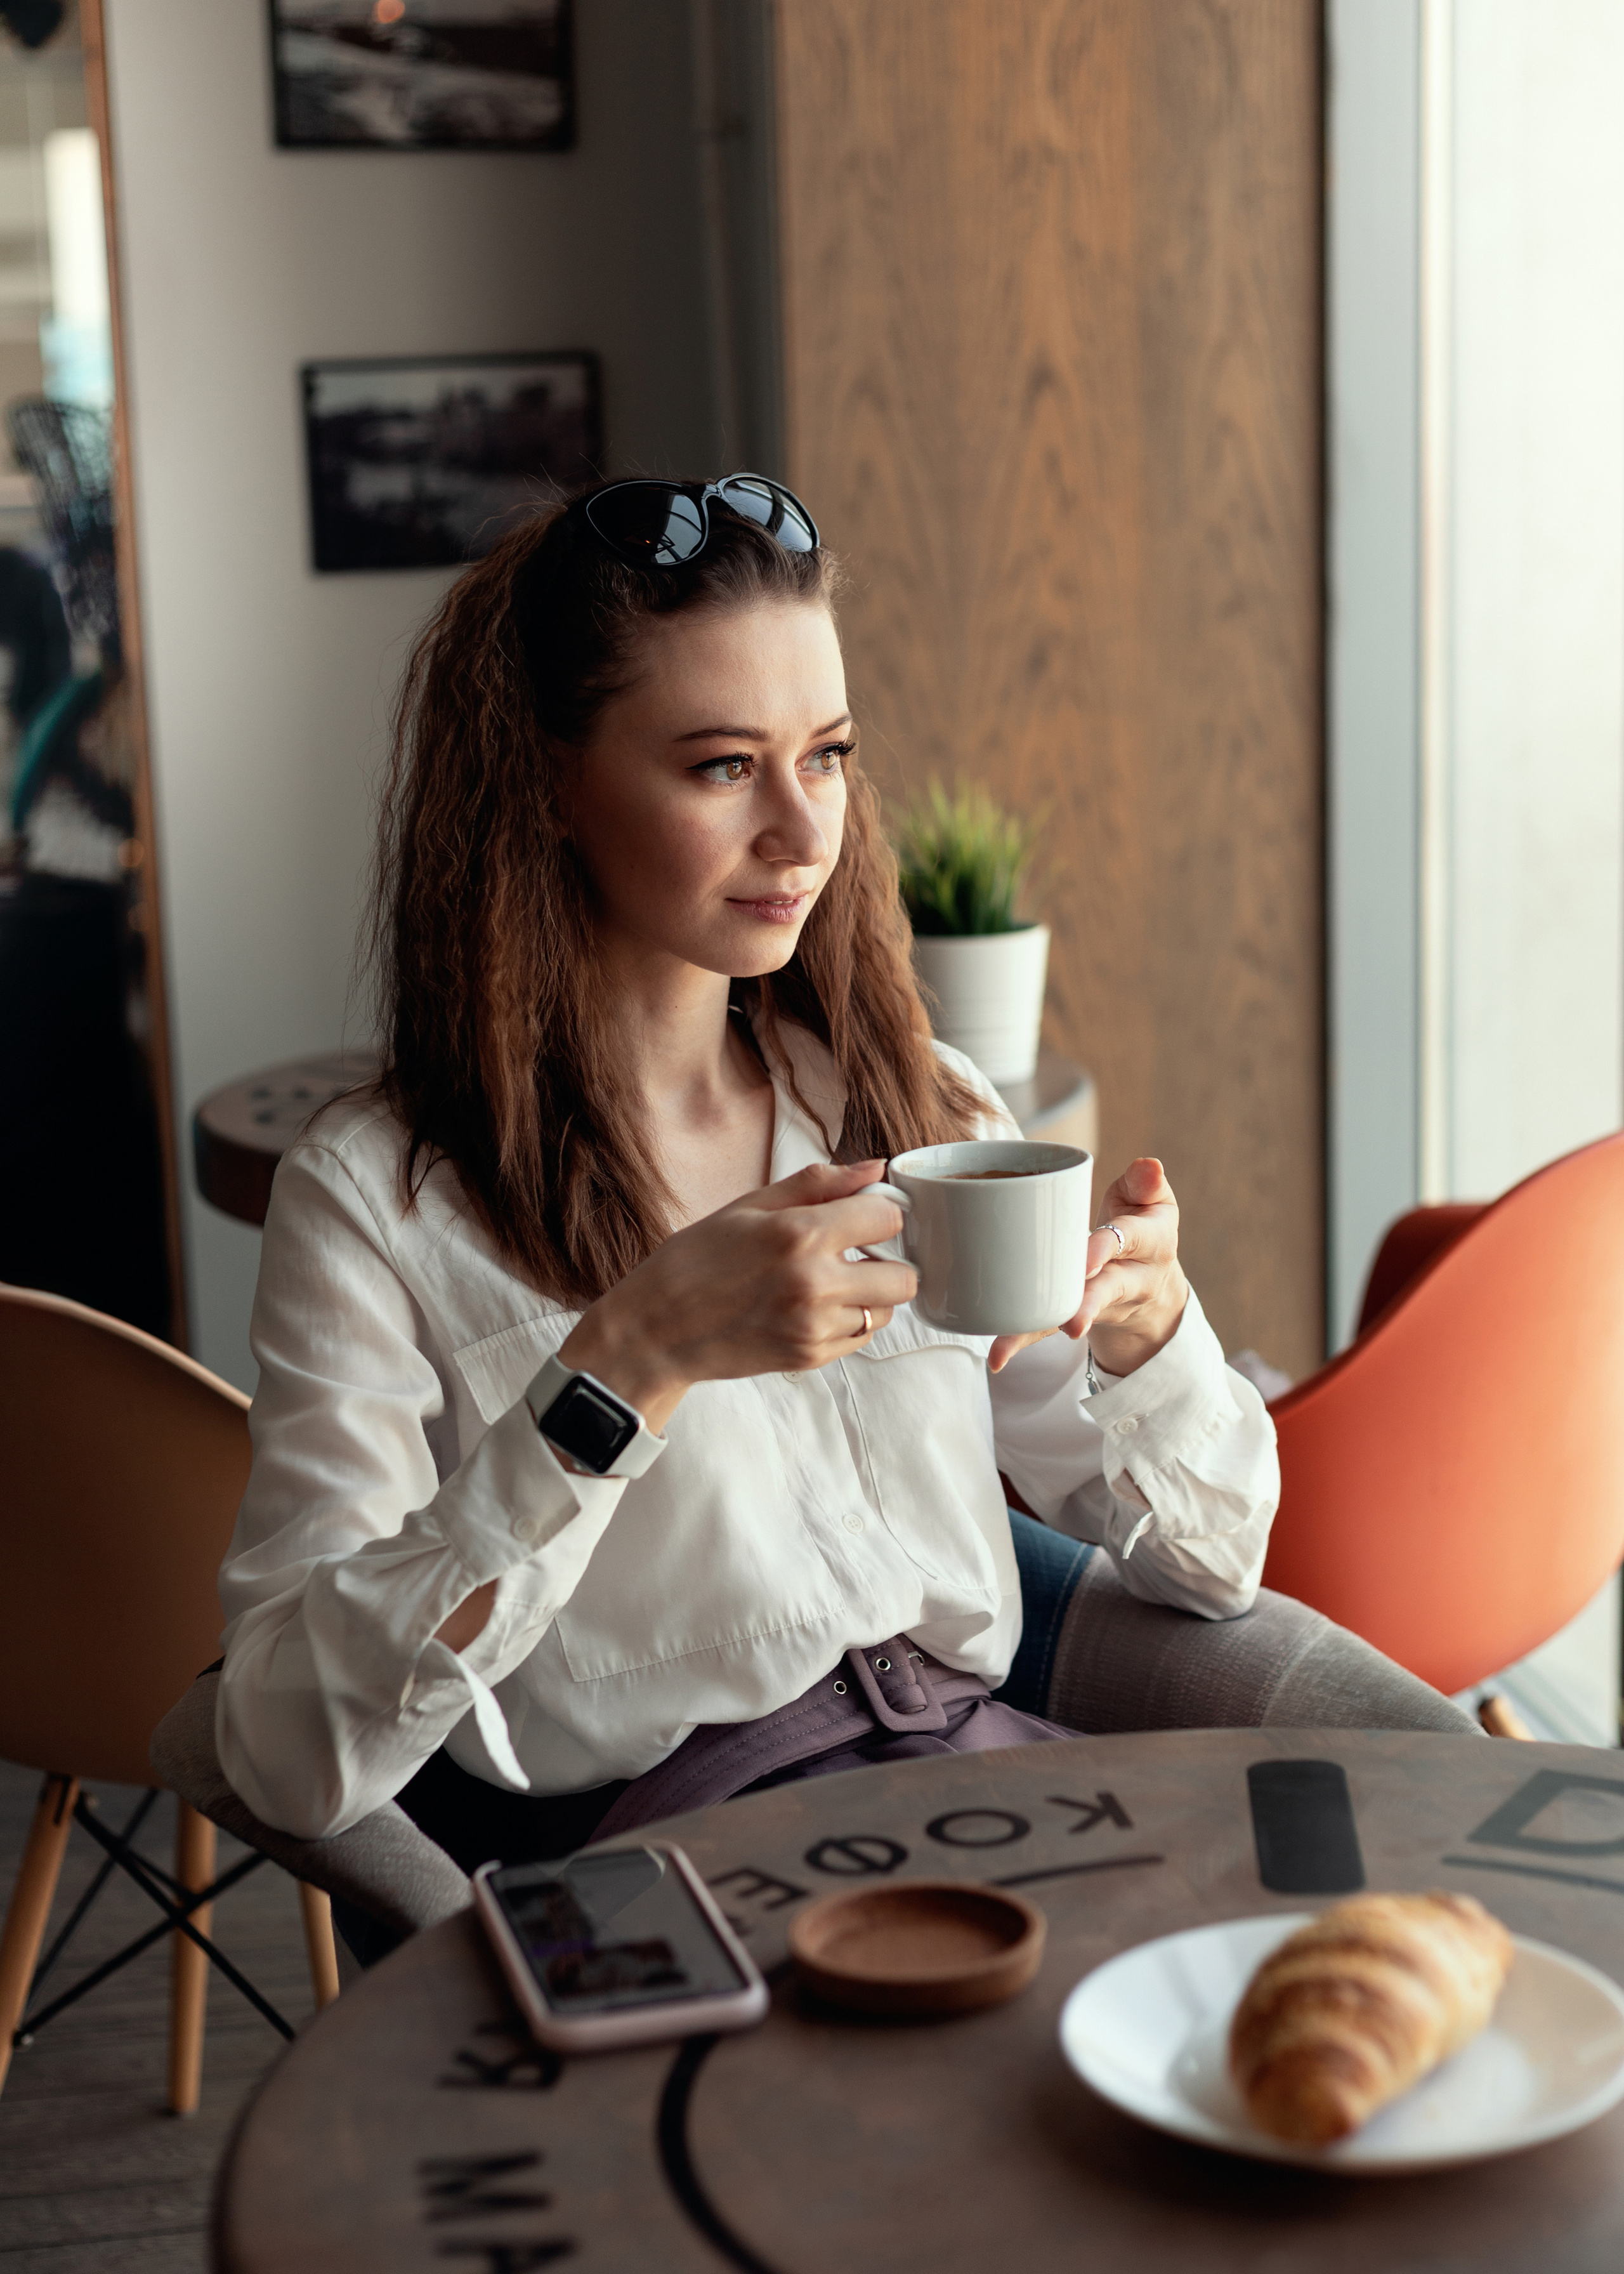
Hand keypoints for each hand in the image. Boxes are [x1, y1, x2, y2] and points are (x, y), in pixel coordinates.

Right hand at [556, 1161, 915, 1432]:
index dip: (878, 1213)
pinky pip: (860, 1337)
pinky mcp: (810, 1358)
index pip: (889, 1219)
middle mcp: (815, 1284)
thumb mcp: (749, 1206)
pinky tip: (813, 1307)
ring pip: (887, 1311)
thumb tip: (874, 1170)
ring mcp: (815, 1327)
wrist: (656, 1330)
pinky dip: (849, 1321)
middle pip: (904, 1276)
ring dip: (870, 1294)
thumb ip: (818, 1184)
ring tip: (829, 1282)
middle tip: (854, 1253)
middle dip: (887, 1260)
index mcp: (800, 1235)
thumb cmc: (695, 1261)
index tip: (860, 1216)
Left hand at [988, 1156, 1188, 1377]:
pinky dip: (1021, 1341)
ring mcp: (1105, 1303)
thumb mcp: (1151, 1202)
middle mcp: (1133, 1278)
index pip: (1131, 1240)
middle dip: (1088, 1302)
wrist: (1151, 1285)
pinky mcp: (1077, 1316)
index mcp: (1151, 1241)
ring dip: (1051, 1326)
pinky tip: (996, 1357)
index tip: (1088, 1258)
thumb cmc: (1139, 1226)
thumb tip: (1148, 1165)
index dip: (1108, 1248)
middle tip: (1071, 1319)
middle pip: (1108, 1289)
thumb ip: (1145, 1184)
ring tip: (1018, 1342)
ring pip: (1078, 1313)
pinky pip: (1049, 1328)